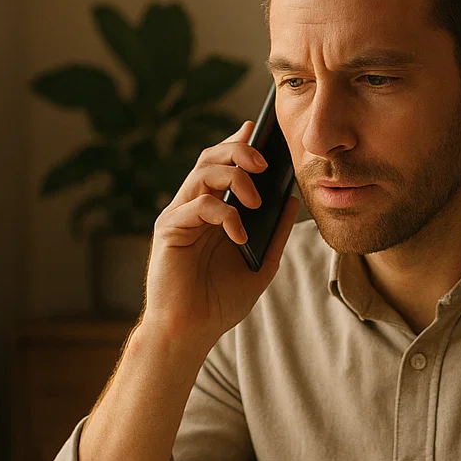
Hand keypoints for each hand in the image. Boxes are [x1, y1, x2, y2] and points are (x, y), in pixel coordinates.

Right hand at [142, 121, 299, 350]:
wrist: (190, 332)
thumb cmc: (219, 302)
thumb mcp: (260, 265)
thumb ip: (274, 234)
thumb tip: (291, 199)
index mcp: (212, 211)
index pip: (223, 165)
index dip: (239, 142)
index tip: (259, 128)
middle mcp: (192, 207)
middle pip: (211, 158)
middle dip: (239, 151)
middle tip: (264, 163)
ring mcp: (178, 216)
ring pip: (202, 172)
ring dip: (234, 178)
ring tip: (256, 199)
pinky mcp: (168, 230)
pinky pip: (197, 205)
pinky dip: (224, 214)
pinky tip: (239, 235)